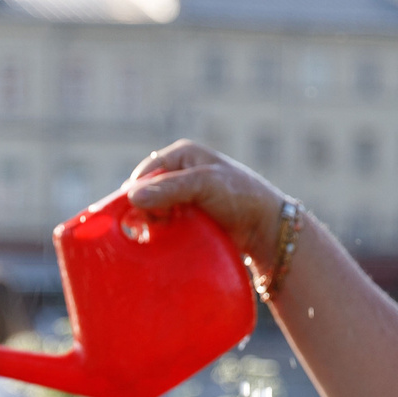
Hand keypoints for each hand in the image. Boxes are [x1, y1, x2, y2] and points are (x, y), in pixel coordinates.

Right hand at [123, 141, 289, 272]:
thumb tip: (132, 197)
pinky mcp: (185, 219)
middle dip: (143, 209)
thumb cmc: (239, 196)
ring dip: (150, 223)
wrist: (265, 226)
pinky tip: (159, 241)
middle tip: (149, 226)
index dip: (135, 191)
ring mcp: (181, 198)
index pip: (146, 172)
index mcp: (181, 155)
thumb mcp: (204, 185)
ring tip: (156, 234)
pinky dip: (158, 232)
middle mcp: (178, 173)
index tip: (133, 213)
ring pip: (151, 210)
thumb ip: (170, 188)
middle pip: (145, 191)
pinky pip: (162, 225)